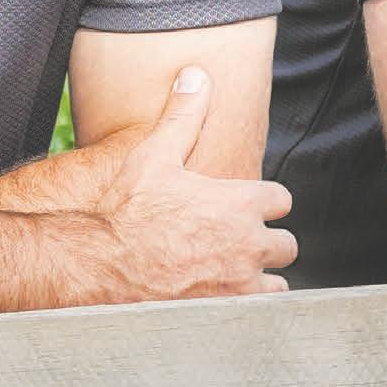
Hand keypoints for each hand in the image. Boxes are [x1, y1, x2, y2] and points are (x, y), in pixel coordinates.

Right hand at [97, 67, 300, 300]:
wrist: (100, 265)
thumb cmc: (127, 211)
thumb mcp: (154, 155)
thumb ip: (184, 115)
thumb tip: (196, 74)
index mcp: (242, 203)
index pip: (282, 200)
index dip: (264, 202)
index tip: (246, 205)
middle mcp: (249, 244)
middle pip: (286, 244)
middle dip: (267, 242)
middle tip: (238, 240)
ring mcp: (239, 282)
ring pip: (277, 282)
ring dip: (260, 276)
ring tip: (232, 271)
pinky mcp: (224, 311)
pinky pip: (256, 310)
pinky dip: (246, 306)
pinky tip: (222, 296)